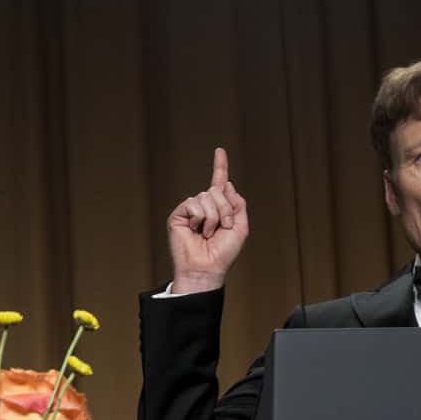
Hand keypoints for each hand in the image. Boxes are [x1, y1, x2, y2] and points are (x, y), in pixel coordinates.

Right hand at [166, 147, 248, 293]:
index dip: (220, 166)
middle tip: (222, 228)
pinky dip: (199, 218)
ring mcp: (191, 210)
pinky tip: (196, 231)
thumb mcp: (241, 227)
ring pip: (206, 197)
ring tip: (208, 233)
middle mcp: (204, 206)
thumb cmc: (223, 253)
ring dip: (213, 217)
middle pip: (217, 190)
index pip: (219, 183)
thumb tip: (226, 184)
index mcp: (219, 208)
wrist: (207, 268)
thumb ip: (238, 203)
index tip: (220, 151)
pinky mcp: (179, 215)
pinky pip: (193, 204)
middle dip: (225, 209)